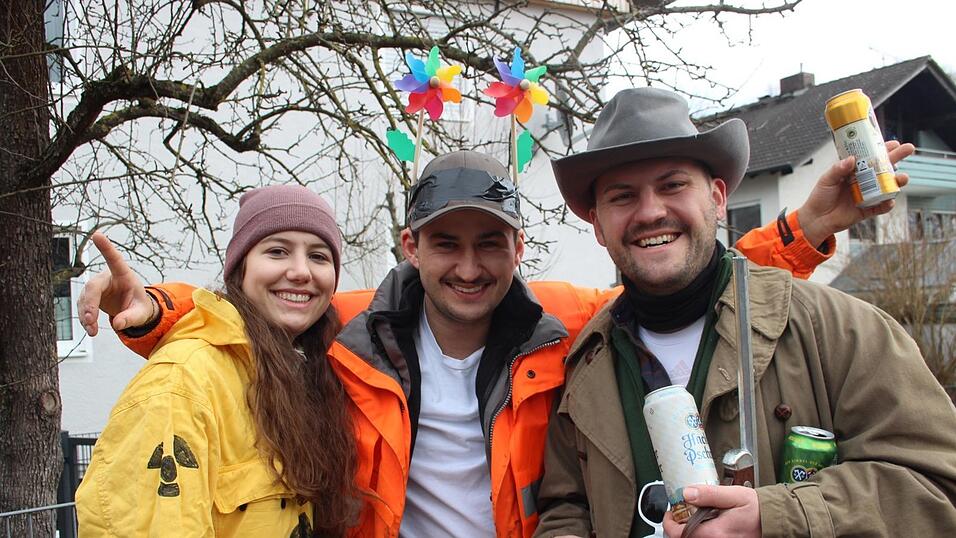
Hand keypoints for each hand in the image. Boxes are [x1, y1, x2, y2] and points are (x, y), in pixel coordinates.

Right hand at [78, 232, 156, 335]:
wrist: (133, 310)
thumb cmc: (139, 306)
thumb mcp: (141, 313)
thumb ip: (131, 318)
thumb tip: (118, 324)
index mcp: (124, 275)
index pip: (114, 259)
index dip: (105, 247)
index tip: (97, 234)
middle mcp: (107, 277)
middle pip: (93, 286)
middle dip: (90, 304)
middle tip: (91, 321)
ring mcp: (96, 287)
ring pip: (85, 298)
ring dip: (86, 315)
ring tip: (93, 331)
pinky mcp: (89, 296)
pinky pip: (83, 306)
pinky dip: (85, 319)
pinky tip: (91, 328)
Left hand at [662, 485, 759, 537]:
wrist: (774, 520)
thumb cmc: (757, 509)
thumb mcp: (733, 495)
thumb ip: (709, 494)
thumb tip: (687, 493)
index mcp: (715, 532)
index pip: (679, 534)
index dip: (669, 523)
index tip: (671, 513)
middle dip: (677, 527)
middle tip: (679, 514)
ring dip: (688, 531)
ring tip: (691, 518)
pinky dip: (699, 534)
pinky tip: (704, 524)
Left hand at [797, 140, 914, 246]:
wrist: (817, 219)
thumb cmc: (820, 197)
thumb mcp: (826, 180)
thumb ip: (838, 169)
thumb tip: (851, 159)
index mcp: (854, 171)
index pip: (870, 157)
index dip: (882, 149)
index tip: (893, 142)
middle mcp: (863, 182)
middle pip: (883, 168)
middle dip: (897, 158)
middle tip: (908, 149)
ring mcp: (867, 195)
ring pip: (887, 186)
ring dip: (897, 181)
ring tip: (902, 177)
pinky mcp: (868, 210)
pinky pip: (882, 206)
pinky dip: (887, 204)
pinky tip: (890, 200)